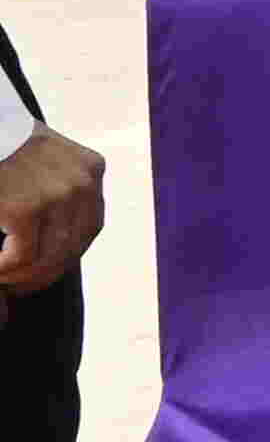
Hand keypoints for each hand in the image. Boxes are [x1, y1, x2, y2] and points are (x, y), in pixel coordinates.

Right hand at [0, 126, 102, 298]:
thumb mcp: (39, 156)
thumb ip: (52, 186)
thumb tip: (53, 242)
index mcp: (89, 168)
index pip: (88, 226)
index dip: (66, 255)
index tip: (42, 269)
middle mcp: (82, 181)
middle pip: (74, 246)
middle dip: (46, 273)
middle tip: (19, 285)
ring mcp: (56, 195)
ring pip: (49, 258)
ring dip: (24, 277)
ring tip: (3, 278)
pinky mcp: (24, 207)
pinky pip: (21, 257)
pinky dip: (5, 271)